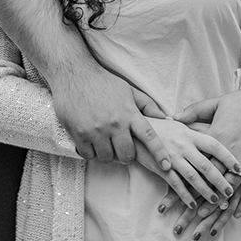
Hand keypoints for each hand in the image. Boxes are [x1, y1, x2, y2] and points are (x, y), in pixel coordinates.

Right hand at [49, 57, 169, 167]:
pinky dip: (91, 152)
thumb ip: (147, 105)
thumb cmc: (103, 82)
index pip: (149, 136)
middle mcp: (114, 124)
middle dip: (126, 155)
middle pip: (127, 155)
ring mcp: (96, 131)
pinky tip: (91, 142)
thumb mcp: (128, 90)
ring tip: (104, 142)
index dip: (159, 153)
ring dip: (108, 154)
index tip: (166, 165)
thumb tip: (164, 118)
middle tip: (121, 147)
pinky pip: (89, 156)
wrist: (75, 74)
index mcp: (129, 113)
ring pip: (107, 158)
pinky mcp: (80, 134)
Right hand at [146, 118, 240, 214]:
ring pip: (193, 177)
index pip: (215, 145)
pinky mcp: (161, 168)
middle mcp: (184, 145)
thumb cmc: (162, 127)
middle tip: (231, 191)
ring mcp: (172, 157)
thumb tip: (218, 136)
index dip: (228, 157)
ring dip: (205, 191)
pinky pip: (175, 184)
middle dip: (220, 180)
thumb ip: (197, 131)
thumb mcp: (182, 125)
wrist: (135, 129)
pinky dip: (185, 195)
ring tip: (217, 201)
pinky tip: (193, 204)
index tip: (239, 168)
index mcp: (191, 134)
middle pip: (206, 164)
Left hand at [170, 88, 240, 239]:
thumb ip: (194, 111)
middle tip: (184, 225)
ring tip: (206, 227)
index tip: (171, 203)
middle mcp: (231, 154)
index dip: (183, 186)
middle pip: (211, 185)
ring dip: (218, 211)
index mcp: (217, 139)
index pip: (196, 168)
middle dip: (197, 207)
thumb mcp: (217, 103)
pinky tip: (235, 215)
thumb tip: (174, 117)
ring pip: (231, 191)